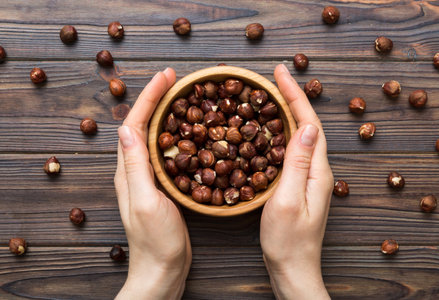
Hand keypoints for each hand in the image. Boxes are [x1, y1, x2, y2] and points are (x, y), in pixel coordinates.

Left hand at [114, 68, 190, 299]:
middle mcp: (135, 170)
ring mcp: (148, 178)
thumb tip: (126, 128)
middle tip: (173, 79)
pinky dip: (174, 133)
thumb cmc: (156, 241)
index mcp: (129, 170)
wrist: (162, 269)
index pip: (135, 124)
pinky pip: (165, 151)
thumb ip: (136, 167)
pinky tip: (188, 131)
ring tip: (180, 96)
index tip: (166, 76)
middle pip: (142, 124)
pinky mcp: (162, 185)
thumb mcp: (147, 202)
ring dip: (164, 112)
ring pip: (154, 135)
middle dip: (156, 98)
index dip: (150, 98)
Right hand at [260, 64, 333, 299]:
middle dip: (293, 97)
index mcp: (317, 171)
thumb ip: (297, 163)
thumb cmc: (287, 241)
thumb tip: (306, 127)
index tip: (280, 73)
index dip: (295, 96)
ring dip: (289, 111)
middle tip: (275, 76)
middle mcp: (317, 170)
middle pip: (307, 124)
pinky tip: (273, 128)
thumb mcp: (288, 200)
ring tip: (274, 93)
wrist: (292, 269)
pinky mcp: (300, 184)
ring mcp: (310, 178)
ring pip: (301, 135)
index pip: (308, 123)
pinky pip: (294, 149)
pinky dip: (283, 131)